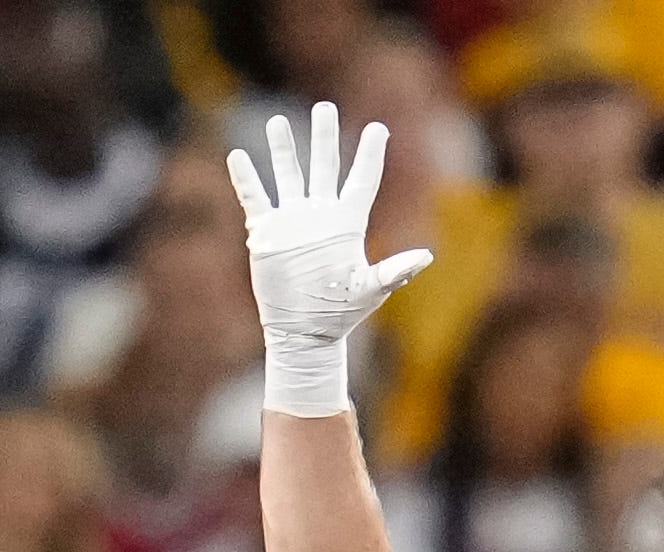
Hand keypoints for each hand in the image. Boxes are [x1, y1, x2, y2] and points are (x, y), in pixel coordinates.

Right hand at [226, 102, 429, 418]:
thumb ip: (394, 271)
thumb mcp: (369, 289)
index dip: (370, 154)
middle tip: (324, 108)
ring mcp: (292, 222)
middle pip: (323, 166)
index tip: (378, 128)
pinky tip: (238, 155)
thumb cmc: (340, 313)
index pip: (362, 180)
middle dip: (323, 137)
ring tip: (278, 122)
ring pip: (288, 176)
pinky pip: (254, 200)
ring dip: (283, 150)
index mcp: (348, 222)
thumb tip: (426, 257)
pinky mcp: (267, 234)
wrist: (302, 331)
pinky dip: (246, 179)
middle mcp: (320, 215)